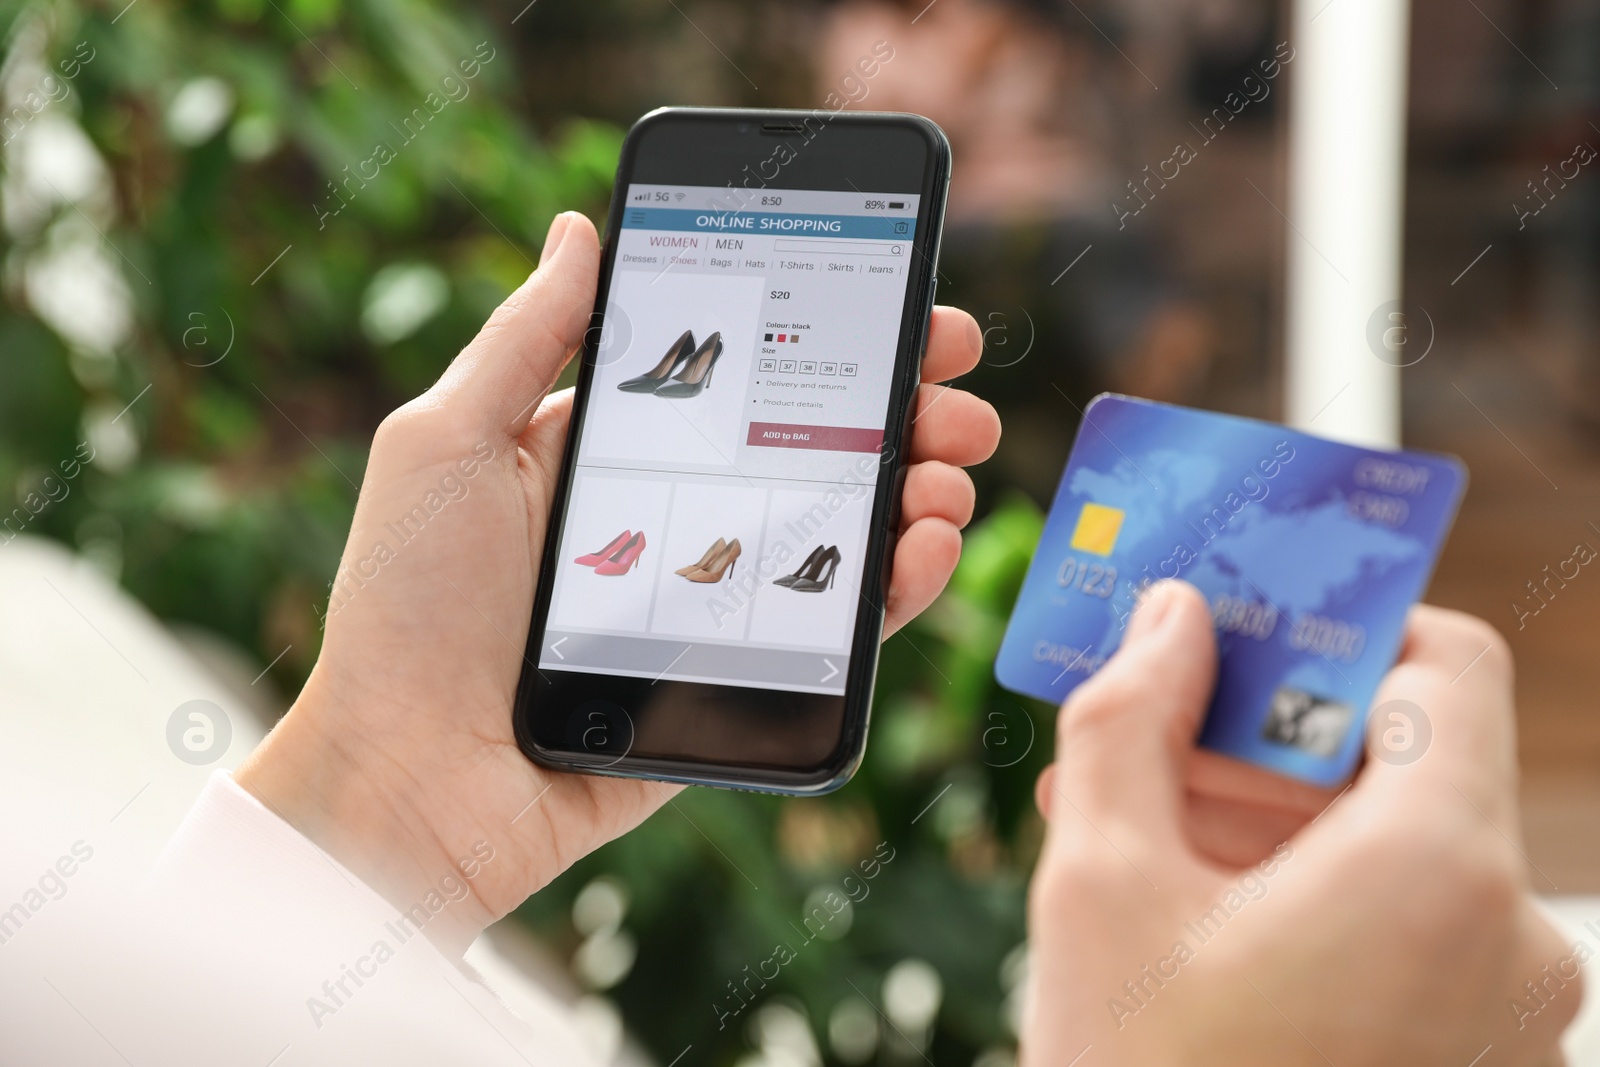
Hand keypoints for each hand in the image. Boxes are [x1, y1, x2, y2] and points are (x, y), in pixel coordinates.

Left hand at [236, 212, 1000, 954]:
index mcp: (615, 452)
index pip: (744, 379)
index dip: (827, 338)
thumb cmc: (408, 607)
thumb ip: (526, 338)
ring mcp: (718, 598)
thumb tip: (581, 228)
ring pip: (845, 530)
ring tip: (948, 468)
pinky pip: (840, 626)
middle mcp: (678, 517)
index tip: (900, 304)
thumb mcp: (449, 444)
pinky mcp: (742, 677)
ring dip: (916, 487)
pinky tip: (923, 544)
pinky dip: (899, 583)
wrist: (408, 782)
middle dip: (901, 409)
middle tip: (953, 396)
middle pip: (816, 446)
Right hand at [1024, 580, 1580, 1065]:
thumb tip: (1167, 616)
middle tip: (1158, 733)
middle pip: (1409, 758)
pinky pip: (1417, 932)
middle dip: (1273, 732)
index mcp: (1437, 866)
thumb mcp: (1101, 883)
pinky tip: (1205, 920)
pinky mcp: (1482, 1063)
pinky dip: (1322, 899)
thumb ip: (1131, 717)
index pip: (1441, 659)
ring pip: (1404, 849)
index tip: (1240, 635)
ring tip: (1152, 831)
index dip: (1336, 624)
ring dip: (1280, 818)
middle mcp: (1513, 934)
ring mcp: (1512, 1014)